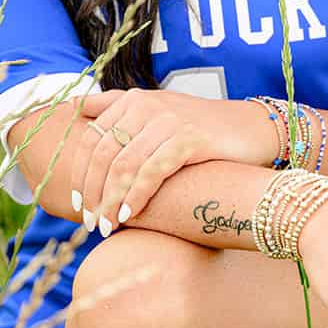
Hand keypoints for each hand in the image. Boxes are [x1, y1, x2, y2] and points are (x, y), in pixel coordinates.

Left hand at [72, 89, 278, 234]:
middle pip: (103, 154)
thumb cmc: (199, 128)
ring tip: (105, 226)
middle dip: (92, 192)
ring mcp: (167, 121)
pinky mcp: (188, 139)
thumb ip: (119, 109)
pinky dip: (136, 196)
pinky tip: (129, 216)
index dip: (80, 174)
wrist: (251, 129)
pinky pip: (151, 172)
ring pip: (124, 166)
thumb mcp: (157, 112)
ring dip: (110, 201)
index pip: (92, 139)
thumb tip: (77, 107)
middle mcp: (146, 105)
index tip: (78, 204)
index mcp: (133, 100)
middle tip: (89, 222)